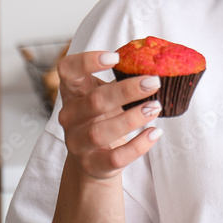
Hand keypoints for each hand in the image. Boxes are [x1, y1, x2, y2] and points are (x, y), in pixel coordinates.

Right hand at [55, 51, 163, 180]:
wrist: (93, 161)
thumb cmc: (102, 118)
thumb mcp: (105, 95)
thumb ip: (120, 79)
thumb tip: (155, 65)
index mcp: (72, 92)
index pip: (67, 70)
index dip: (87, 61)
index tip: (116, 57)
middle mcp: (69, 117)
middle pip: (94, 101)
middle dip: (126, 91)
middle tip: (153, 82)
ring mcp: (78, 143)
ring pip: (101, 132)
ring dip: (132, 118)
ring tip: (155, 107)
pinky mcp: (92, 165)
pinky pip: (116, 157)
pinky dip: (138, 145)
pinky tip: (155, 133)